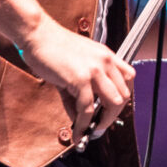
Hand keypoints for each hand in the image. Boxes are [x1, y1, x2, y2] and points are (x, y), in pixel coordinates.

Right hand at [17, 15, 135, 143]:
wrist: (38, 35)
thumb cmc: (54, 47)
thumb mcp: (76, 65)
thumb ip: (80, 90)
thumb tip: (78, 116)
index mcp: (107, 56)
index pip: (128, 78)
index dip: (123, 97)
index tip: (112, 110)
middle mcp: (105, 61)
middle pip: (124, 94)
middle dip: (114, 114)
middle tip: (101, 125)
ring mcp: (95, 70)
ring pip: (113, 103)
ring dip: (103, 122)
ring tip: (91, 131)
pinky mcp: (80, 79)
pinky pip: (87, 108)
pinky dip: (83, 123)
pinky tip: (77, 129)